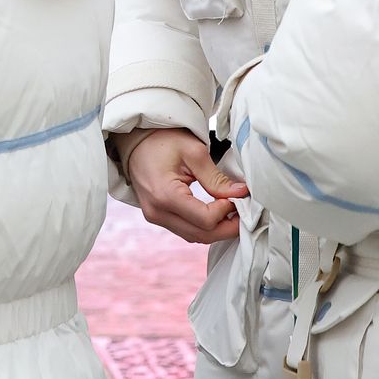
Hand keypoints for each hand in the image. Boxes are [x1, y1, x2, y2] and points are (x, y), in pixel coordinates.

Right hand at [124, 127, 248, 243]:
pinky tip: (216, 213)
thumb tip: (241, 194)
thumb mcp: (194, 152)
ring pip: (196, 237)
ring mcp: (155, 217)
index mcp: (164, 195)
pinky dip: (205, 227)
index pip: (206, 219)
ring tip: (231, 211)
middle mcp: (157, 212)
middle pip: (203, 235)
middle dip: (228, 226)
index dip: (227, 211)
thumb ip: (217, 178)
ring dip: (218, 229)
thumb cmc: (162, 141)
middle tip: (243, 210)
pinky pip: (187, 231)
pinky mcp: (158, 217)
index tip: (236, 195)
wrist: (135, 141)